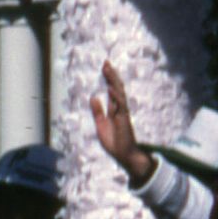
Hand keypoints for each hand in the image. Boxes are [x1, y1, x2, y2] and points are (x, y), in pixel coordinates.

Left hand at [89, 60, 154, 183]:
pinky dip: (115, 96)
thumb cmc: (114, 142)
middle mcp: (120, 108)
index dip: (108, 79)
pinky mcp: (124, 119)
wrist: (123, 155)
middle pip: (116, 88)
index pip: (111, 90)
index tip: (105, 67)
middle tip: (106, 62)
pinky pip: (121, 105)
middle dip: (111, 75)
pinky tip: (110, 87)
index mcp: (114, 109)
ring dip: (113, 81)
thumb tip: (93, 97)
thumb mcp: (101, 125)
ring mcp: (123, 113)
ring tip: (108, 69)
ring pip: (119, 93)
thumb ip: (97, 111)